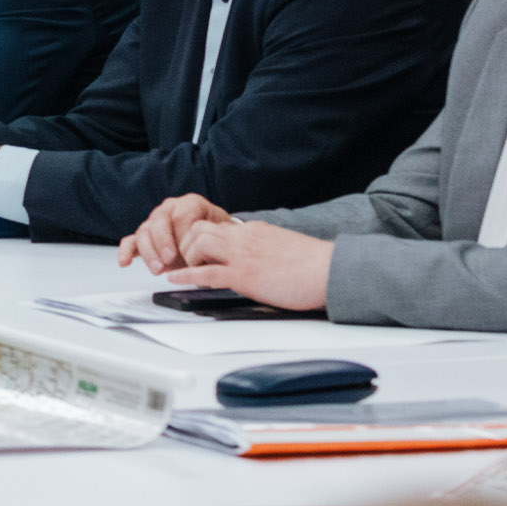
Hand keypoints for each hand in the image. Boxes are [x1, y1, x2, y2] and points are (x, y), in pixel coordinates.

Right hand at [118, 195, 236, 274]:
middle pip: (159, 221)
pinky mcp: (145, 236)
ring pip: (144, 232)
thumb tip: (213, 250)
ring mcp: (155, 222)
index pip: (181, 215)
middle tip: (170, 260)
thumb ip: (217, 237)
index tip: (190, 251)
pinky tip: (125, 262)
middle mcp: (169, 209)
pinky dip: (126, 252)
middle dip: (163, 243)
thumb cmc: (218, 236)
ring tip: (159, 270)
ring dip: (149, 252)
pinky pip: (131, 241)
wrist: (214, 239)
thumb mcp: (224, 233)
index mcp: (190, 204)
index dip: (184, 233)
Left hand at [161, 218, 333, 311]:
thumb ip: (264, 243)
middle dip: (185, 244)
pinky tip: (174, 280)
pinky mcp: (245, 276)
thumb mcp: (283, 244)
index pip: (215, 225)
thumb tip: (256, 247)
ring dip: (186, 258)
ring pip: (197, 244)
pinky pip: (205, 273)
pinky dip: (185, 276)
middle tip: (187, 261)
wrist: (332, 271)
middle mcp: (244, 238)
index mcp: (253, 230)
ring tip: (187, 270)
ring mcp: (242, 256)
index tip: (194, 250)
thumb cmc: (315, 264)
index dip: (199, 237)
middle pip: (198, 229)